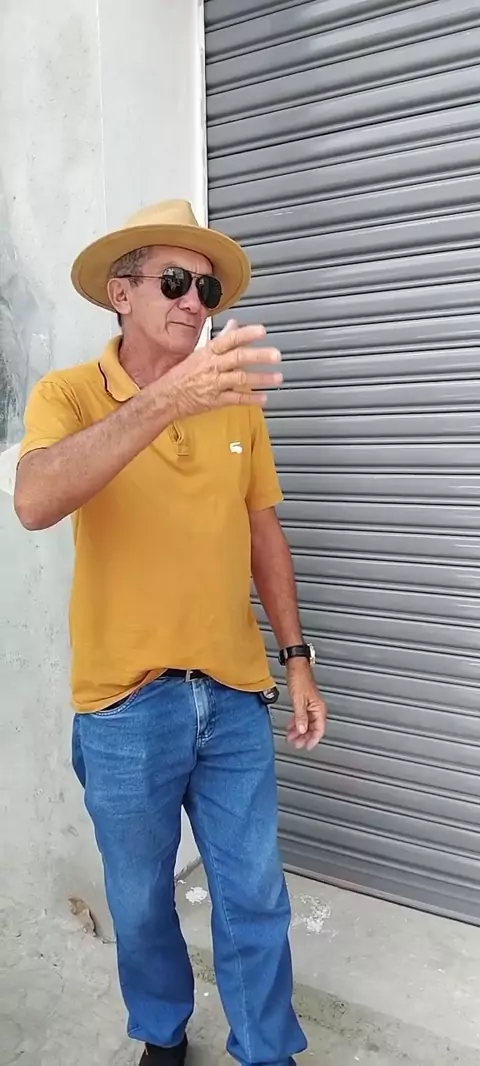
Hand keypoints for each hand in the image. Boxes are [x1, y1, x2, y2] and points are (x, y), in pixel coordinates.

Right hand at [159, 320, 281, 417]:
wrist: (167, 396)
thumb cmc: (184, 373)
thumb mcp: (201, 351)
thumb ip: (222, 339)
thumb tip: (235, 324)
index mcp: (209, 352)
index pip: (229, 339)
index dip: (246, 334)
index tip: (262, 331)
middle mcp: (213, 366)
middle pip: (238, 358)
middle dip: (258, 356)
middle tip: (276, 354)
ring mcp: (215, 384)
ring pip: (240, 379)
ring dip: (261, 379)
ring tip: (277, 377)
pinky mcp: (216, 401)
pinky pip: (236, 399)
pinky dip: (251, 399)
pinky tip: (264, 398)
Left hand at [286, 661, 326, 751]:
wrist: (296, 667)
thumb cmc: (299, 679)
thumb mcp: (298, 701)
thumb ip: (301, 717)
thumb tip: (303, 730)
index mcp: (319, 709)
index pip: (319, 729)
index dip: (313, 740)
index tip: (306, 747)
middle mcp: (317, 708)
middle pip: (313, 728)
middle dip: (304, 737)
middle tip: (295, 744)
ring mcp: (311, 706)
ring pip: (307, 724)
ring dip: (299, 732)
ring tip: (291, 738)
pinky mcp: (305, 703)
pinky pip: (303, 717)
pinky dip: (297, 723)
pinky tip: (291, 727)